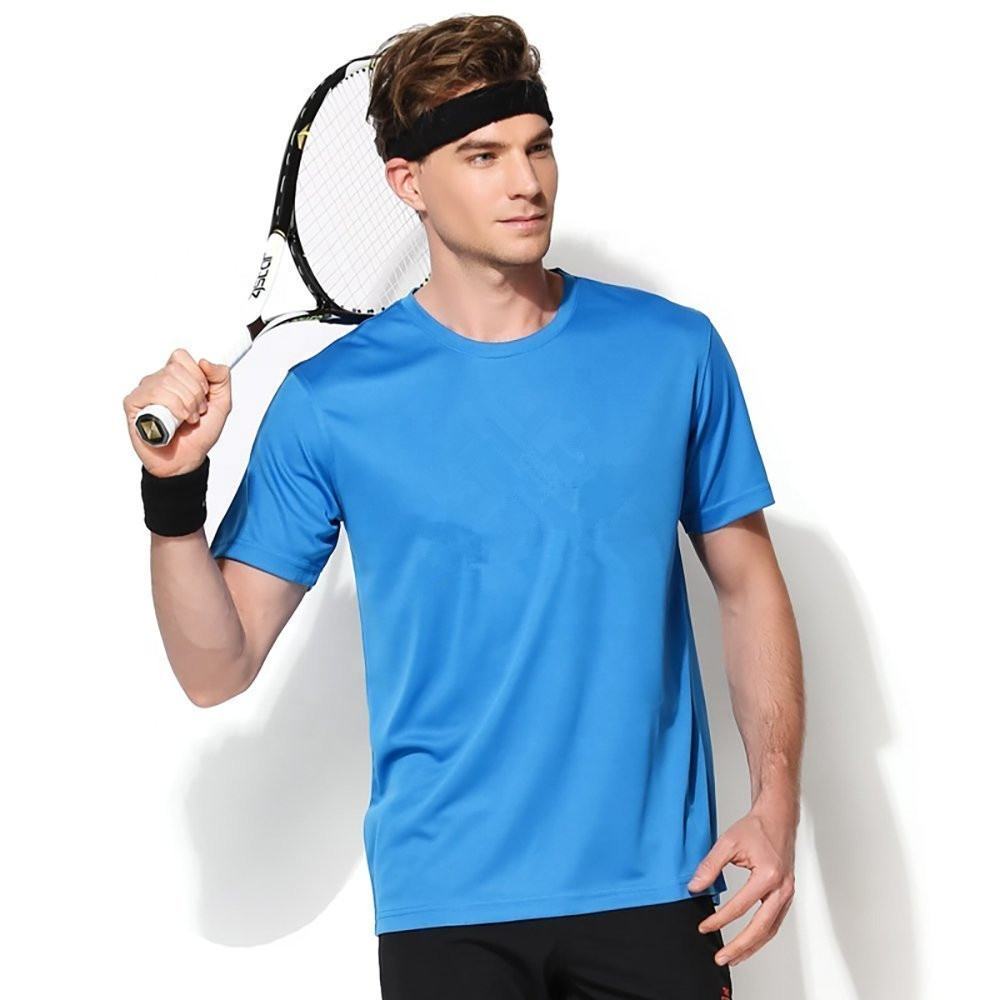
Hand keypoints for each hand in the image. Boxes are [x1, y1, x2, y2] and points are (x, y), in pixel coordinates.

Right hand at [123, 348, 231, 475]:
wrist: (187, 459)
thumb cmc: (199, 433)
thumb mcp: (221, 403)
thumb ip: (221, 378)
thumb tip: (204, 362)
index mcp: (176, 377)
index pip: (181, 357)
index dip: (197, 376)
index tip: (204, 395)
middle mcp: (158, 381)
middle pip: (175, 368)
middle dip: (194, 394)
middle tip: (196, 412)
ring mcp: (144, 391)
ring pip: (165, 380)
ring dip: (185, 404)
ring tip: (187, 419)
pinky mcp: (133, 403)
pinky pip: (153, 393)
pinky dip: (172, 407)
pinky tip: (175, 421)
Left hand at [686, 796, 797, 966]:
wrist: (777, 818)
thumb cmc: (756, 827)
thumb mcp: (728, 843)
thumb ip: (710, 866)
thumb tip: (694, 887)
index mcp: (768, 875)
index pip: (740, 906)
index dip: (720, 919)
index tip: (704, 926)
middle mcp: (782, 888)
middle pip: (760, 927)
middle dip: (740, 946)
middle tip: (721, 957)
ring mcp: (787, 893)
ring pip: (770, 929)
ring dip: (752, 946)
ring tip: (734, 957)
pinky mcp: (786, 894)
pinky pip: (775, 922)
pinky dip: (762, 935)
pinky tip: (749, 942)